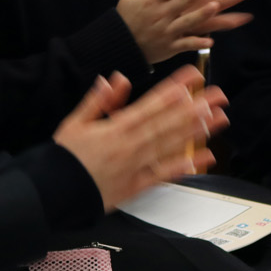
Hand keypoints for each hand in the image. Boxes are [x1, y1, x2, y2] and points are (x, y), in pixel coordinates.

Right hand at [53, 66, 229, 211]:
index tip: (194, 77)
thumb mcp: (75, 122)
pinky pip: (163, 175)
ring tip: (217, 119)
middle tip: (218, 96)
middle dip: (195, 107)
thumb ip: (98, 101)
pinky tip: (202, 158)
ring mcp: (135, 166)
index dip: (175, 88)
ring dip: (196, 131)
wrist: (52, 193)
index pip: (152, 103)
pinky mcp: (135, 186)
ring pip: (171, 145)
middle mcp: (130, 145)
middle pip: (168, 123)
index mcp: (116, 127)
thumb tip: (114, 79)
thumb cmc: (64, 158)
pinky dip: (184, 167)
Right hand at [116, 0, 260, 63]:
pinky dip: (197, 43)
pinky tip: (210, 41)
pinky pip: (185, 45)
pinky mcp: (170, 47)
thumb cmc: (126, 16)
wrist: (119, 46)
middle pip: (183, 0)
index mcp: (152, 0)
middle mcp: (161, 14)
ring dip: (201, 15)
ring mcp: (166, 31)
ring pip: (186, 22)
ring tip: (215, 6)